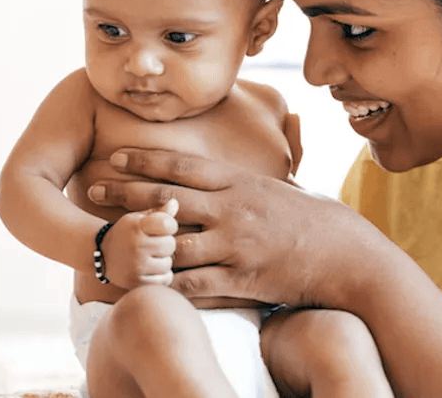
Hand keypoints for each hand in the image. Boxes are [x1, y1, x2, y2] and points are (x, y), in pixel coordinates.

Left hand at [87, 148, 383, 307]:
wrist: (348, 255)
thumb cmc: (313, 221)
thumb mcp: (276, 187)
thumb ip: (243, 182)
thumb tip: (221, 173)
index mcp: (239, 183)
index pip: (181, 165)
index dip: (143, 160)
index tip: (115, 156)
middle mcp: (232, 210)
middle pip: (166, 199)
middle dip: (125, 195)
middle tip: (93, 190)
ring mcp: (235, 246)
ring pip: (172, 244)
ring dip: (137, 244)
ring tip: (107, 243)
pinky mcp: (241, 280)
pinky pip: (194, 285)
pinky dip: (166, 285)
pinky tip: (142, 285)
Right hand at [100, 199, 178, 287]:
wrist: (101, 254)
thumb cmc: (126, 233)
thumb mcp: (137, 219)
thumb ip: (158, 213)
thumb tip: (175, 202)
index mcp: (137, 226)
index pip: (167, 224)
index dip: (169, 226)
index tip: (163, 228)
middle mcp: (136, 245)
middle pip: (170, 245)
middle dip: (165, 244)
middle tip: (153, 244)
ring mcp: (136, 265)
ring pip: (168, 264)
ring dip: (163, 261)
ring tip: (150, 257)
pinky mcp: (136, 282)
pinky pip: (164, 279)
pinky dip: (161, 275)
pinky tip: (151, 269)